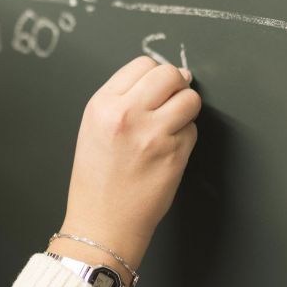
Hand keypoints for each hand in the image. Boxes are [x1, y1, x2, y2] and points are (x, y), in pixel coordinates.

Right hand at [54, 57, 200, 272]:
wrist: (102, 222)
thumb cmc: (97, 179)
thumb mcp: (94, 127)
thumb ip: (123, 98)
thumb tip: (167, 77)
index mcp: (102, 104)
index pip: (142, 64)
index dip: (154, 75)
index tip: (157, 88)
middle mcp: (126, 114)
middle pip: (169, 74)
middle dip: (176, 84)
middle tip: (171, 101)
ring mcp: (153, 133)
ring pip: (189, 99)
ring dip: (186, 109)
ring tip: (171, 126)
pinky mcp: (174, 154)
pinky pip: (193, 130)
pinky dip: (185, 137)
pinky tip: (167, 151)